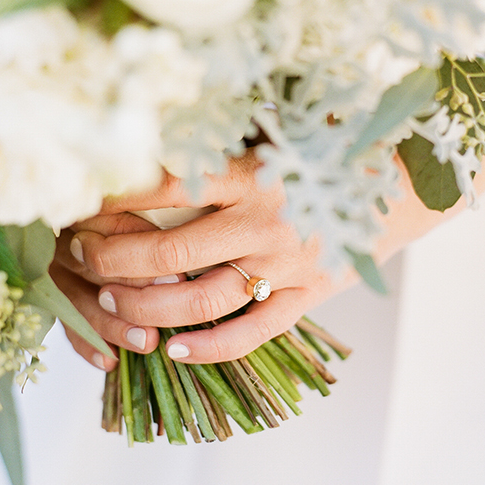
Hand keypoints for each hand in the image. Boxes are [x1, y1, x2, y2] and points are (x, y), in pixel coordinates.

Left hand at [51, 153, 349, 368]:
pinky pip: (250, 334)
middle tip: (81, 256)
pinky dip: (209, 349)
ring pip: (198, 303)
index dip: (114, 197)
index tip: (82, 201)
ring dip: (145, 307)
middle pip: (167, 254)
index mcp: (252, 174)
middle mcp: (263, 223)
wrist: (403, 186)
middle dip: (112, 259)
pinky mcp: (307, 297)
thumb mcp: (278, 134)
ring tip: (110, 299)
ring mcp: (285, 267)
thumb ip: (224, 140)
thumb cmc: (330, 151)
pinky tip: (173, 351)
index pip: (163, 186)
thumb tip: (152, 133)